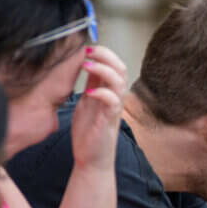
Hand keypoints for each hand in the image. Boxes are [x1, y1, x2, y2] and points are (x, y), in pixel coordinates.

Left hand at [70, 45, 125, 171]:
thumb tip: (86, 63)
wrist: (91, 159)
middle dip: (105, 55)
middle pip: (120, 68)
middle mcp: (114, 98)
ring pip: (119, 81)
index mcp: (108, 92)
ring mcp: (113, 109)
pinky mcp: (109, 120)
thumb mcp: (86, 102)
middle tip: (89, 51)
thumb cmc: (89, 133)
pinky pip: (112, 101)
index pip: (114, 64)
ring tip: (87, 65)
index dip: (103, 53)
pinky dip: (102, 92)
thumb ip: (90, 84)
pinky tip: (89, 91)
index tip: (87, 48)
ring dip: (103, 70)